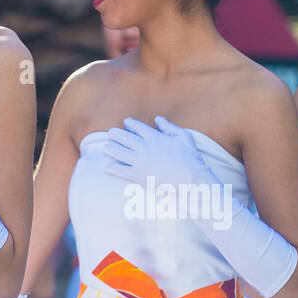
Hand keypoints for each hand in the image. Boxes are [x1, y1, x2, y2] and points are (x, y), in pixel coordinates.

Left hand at [102, 116, 218, 188]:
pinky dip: (112, 167)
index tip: (125, 123)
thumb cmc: (190, 158)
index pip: (137, 127)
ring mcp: (139, 161)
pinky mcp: (137, 175)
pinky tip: (107, 166)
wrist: (189, 179)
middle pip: (123, 137)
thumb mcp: (183, 137)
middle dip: (115, 134)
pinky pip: (120, 170)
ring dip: (111, 148)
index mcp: (154, 137)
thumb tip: (158, 119)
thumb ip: (169, 127)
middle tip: (110, 133)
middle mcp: (144, 147)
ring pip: (118, 152)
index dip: (130, 124)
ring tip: (107, 147)